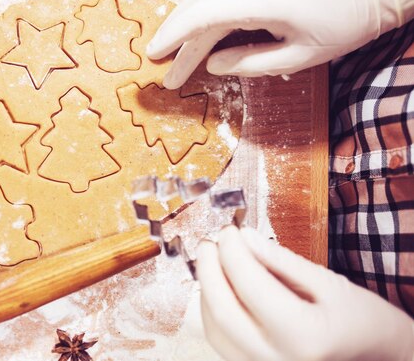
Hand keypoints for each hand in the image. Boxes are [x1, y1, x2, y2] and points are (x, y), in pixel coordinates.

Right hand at [147, 0, 413, 87]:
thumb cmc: (336, 30)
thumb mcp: (297, 58)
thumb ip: (251, 64)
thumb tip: (213, 66)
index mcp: (260, 2)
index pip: (203, 15)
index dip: (176, 36)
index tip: (155, 57)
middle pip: (198, 8)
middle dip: (176, 39)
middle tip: (161, 70)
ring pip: (204, 1)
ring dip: (184, 29)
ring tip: (170, 57)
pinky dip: (201, 20)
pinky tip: (194, 39)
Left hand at [196, 226, 413, 360]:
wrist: (372, 353)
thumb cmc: (358, 317)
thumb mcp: (328, 282)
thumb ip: (281, 260)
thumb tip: (244, 237)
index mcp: (304, 335)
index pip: (251, 286)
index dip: (233, 252)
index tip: (228, 231)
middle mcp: (278, 359)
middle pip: (223, 311)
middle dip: (208, 270)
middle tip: (210, 243)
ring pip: (215, 328)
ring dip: (207, 290)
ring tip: (214, 260)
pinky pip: (220, 339)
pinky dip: (213, 310)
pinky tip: (220, 286)